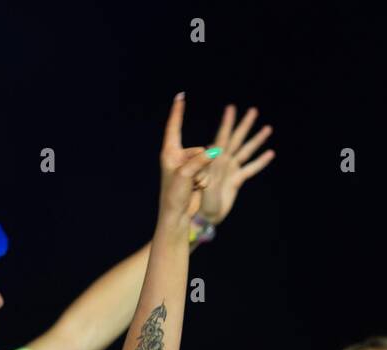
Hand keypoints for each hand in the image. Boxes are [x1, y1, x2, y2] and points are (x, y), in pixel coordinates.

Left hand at [157, 94, 216, 226]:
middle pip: (199, 150)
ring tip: (193, 186)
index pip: (174, 127)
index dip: (178, 112)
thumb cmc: (174, 195)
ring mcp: (189, 166)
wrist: (179, 215)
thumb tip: (216, 151)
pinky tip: (197, 189)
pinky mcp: (198, 175)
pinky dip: (205, 181)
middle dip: (199, 166)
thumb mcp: (185, 174)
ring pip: (207, 161)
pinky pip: (209, 171)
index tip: (180, 96)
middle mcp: (179, 157)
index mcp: (170, 153)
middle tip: (189, 181)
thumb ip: (200, 159)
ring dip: (203, 176)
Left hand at [197, 105, 274, 224]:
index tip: (231, 108)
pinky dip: (260, 162)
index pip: (221, 135)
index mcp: (210, 157)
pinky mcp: (236, 181)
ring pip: (246, 151)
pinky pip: (251, 169)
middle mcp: (221, 160)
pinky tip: (270, 153)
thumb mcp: (190, 177)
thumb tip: (214, 148)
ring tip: (268, 128)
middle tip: (253, 110)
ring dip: (257, 140)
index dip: (227, 122)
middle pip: (236, 138)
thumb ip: (201, 163)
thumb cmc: (189, 197)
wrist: (198, 216)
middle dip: (245, 125)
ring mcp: (229, 170)